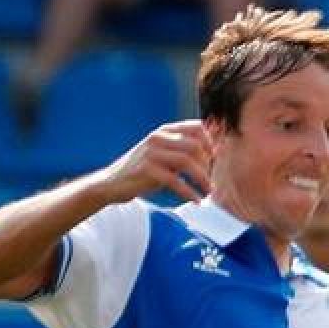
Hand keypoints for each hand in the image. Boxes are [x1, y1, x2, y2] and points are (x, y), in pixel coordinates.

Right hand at [97, 120, 214, 204]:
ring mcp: (151, 152)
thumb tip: (216, 150)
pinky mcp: (147, 169)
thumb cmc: (144, 171)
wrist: (113, 183)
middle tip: (208, 180)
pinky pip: (175, 181)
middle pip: (195, 146)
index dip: (209, 142)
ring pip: (187, 162)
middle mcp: (158, 138)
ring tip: (207, 191)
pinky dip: (189, 192)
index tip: (212, 159)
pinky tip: (196, 200)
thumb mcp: (165, 155)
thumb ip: (184, 151)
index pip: (196, 127)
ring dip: (202, 179)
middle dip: (206, 165)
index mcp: (164, 131)